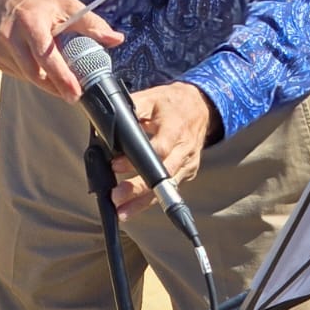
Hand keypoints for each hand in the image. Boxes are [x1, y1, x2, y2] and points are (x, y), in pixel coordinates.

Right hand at [0, 0, 122, 99]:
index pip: (45, 55)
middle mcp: (10, 35)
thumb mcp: (68, 5)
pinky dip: (32, 73)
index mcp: (30, 21)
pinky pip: (17, 73)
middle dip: (55, 86)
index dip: (61, 77)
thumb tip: (116, 39)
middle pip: (34, 72)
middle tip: (74, 94)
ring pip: (26, 76)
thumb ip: (92, 24)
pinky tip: (39, 63)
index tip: (75, 93)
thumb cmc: (42, 0)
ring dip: (45, 80)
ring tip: (60, 74)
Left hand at [109, 81, 216, 221]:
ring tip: (123, 212)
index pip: (158, 149)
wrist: (200, 106)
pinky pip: (170, 189)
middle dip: (139, 190)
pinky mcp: (188, 172)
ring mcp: (188, 163)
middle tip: (117, 198)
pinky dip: (152, 199)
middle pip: (163, 175)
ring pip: (167, 188)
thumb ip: (133, 108)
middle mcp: (184, 149)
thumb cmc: (172, 103)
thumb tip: (109, 120)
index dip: (136, 160)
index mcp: (176, 128)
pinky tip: (135, 207)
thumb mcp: (152, 97)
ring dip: (144, 202)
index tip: (115, 165)